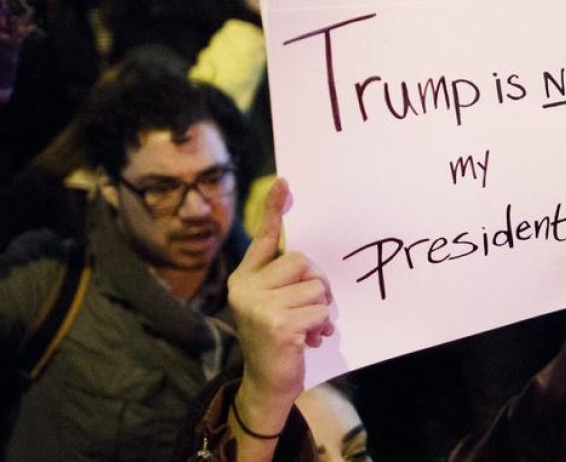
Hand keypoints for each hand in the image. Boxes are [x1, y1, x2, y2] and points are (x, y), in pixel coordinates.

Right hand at [228, 179, 333, 425]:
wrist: (268, 383)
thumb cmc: (278, 338)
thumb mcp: (274, 303)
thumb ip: (284, 279)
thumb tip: (308, 261)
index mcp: (245, 278)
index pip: (264, 238)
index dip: (275, 209)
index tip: (284, 182)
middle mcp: (246, 288)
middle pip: (301, 261)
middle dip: (316, 283)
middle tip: (311, 306)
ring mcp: (259, 306)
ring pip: (315, 287)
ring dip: (320, 309)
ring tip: (307, 326)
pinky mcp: (277, 324)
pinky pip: (319, 310)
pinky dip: (321, 326)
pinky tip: (307, 340)